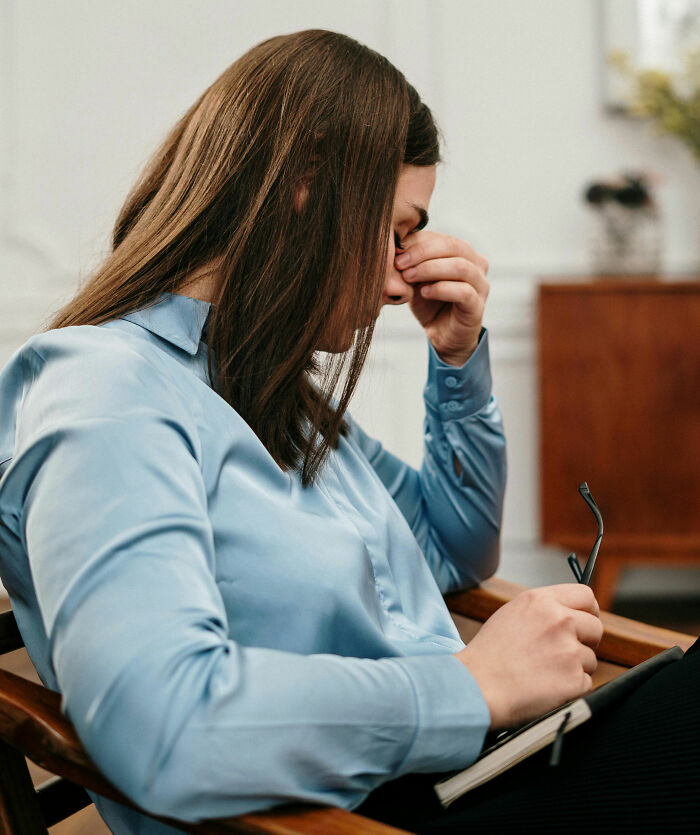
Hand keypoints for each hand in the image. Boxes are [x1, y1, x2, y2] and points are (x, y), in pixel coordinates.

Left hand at [394, 231, 489, 365]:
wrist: (442, 335)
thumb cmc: (430, 303)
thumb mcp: (416, 278)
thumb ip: (411, 261)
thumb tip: (394, 244)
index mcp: (463, 252)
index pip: (442, 237)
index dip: (417, 242)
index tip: (395, 250)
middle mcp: (477, 264)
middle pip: (453, 246)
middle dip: (422, 253)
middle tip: (400, 263)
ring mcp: (480, 285)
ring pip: (460, 267)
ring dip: (430, 269)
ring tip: (408, 277)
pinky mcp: (478, 306)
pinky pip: (463, 292)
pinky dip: (441, 289)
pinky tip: (424, 292)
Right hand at [453, 584, 602, 728]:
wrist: (477, 685)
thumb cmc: (489, 654)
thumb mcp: (512, 613)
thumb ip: (543, 609)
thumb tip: (568, 614)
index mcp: (541, 601)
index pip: (585, 595)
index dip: (589, 610)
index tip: (585, 620)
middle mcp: (559, 621)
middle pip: (596, 627)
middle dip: (585, 641)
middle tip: (564, 653)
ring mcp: (569, 650)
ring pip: (590, 659)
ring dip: (575, 667)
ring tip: (545, 673)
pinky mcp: (575, 679)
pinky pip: (585, 682)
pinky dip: (571, 689)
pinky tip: (547, 687)